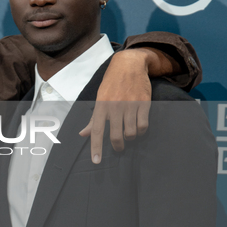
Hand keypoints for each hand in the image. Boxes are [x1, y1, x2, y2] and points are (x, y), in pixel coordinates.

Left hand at [79, 47, 174, 162]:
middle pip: (117, 136)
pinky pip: (143, 125)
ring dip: (131, 137)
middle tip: (119, 148)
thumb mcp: (99, 99)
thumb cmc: (111, 84)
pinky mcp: (143, 103)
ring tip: (129, 133)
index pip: (97, 131)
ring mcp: (130, 105)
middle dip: (118, 147)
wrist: (129, 65)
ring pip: (131, 133)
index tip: (97, 161)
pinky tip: (139, 127)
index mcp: (101, 107)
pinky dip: (141, 131)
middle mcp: (115, 107)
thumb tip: (83, 134)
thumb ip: (93, 119)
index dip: (96, 147)